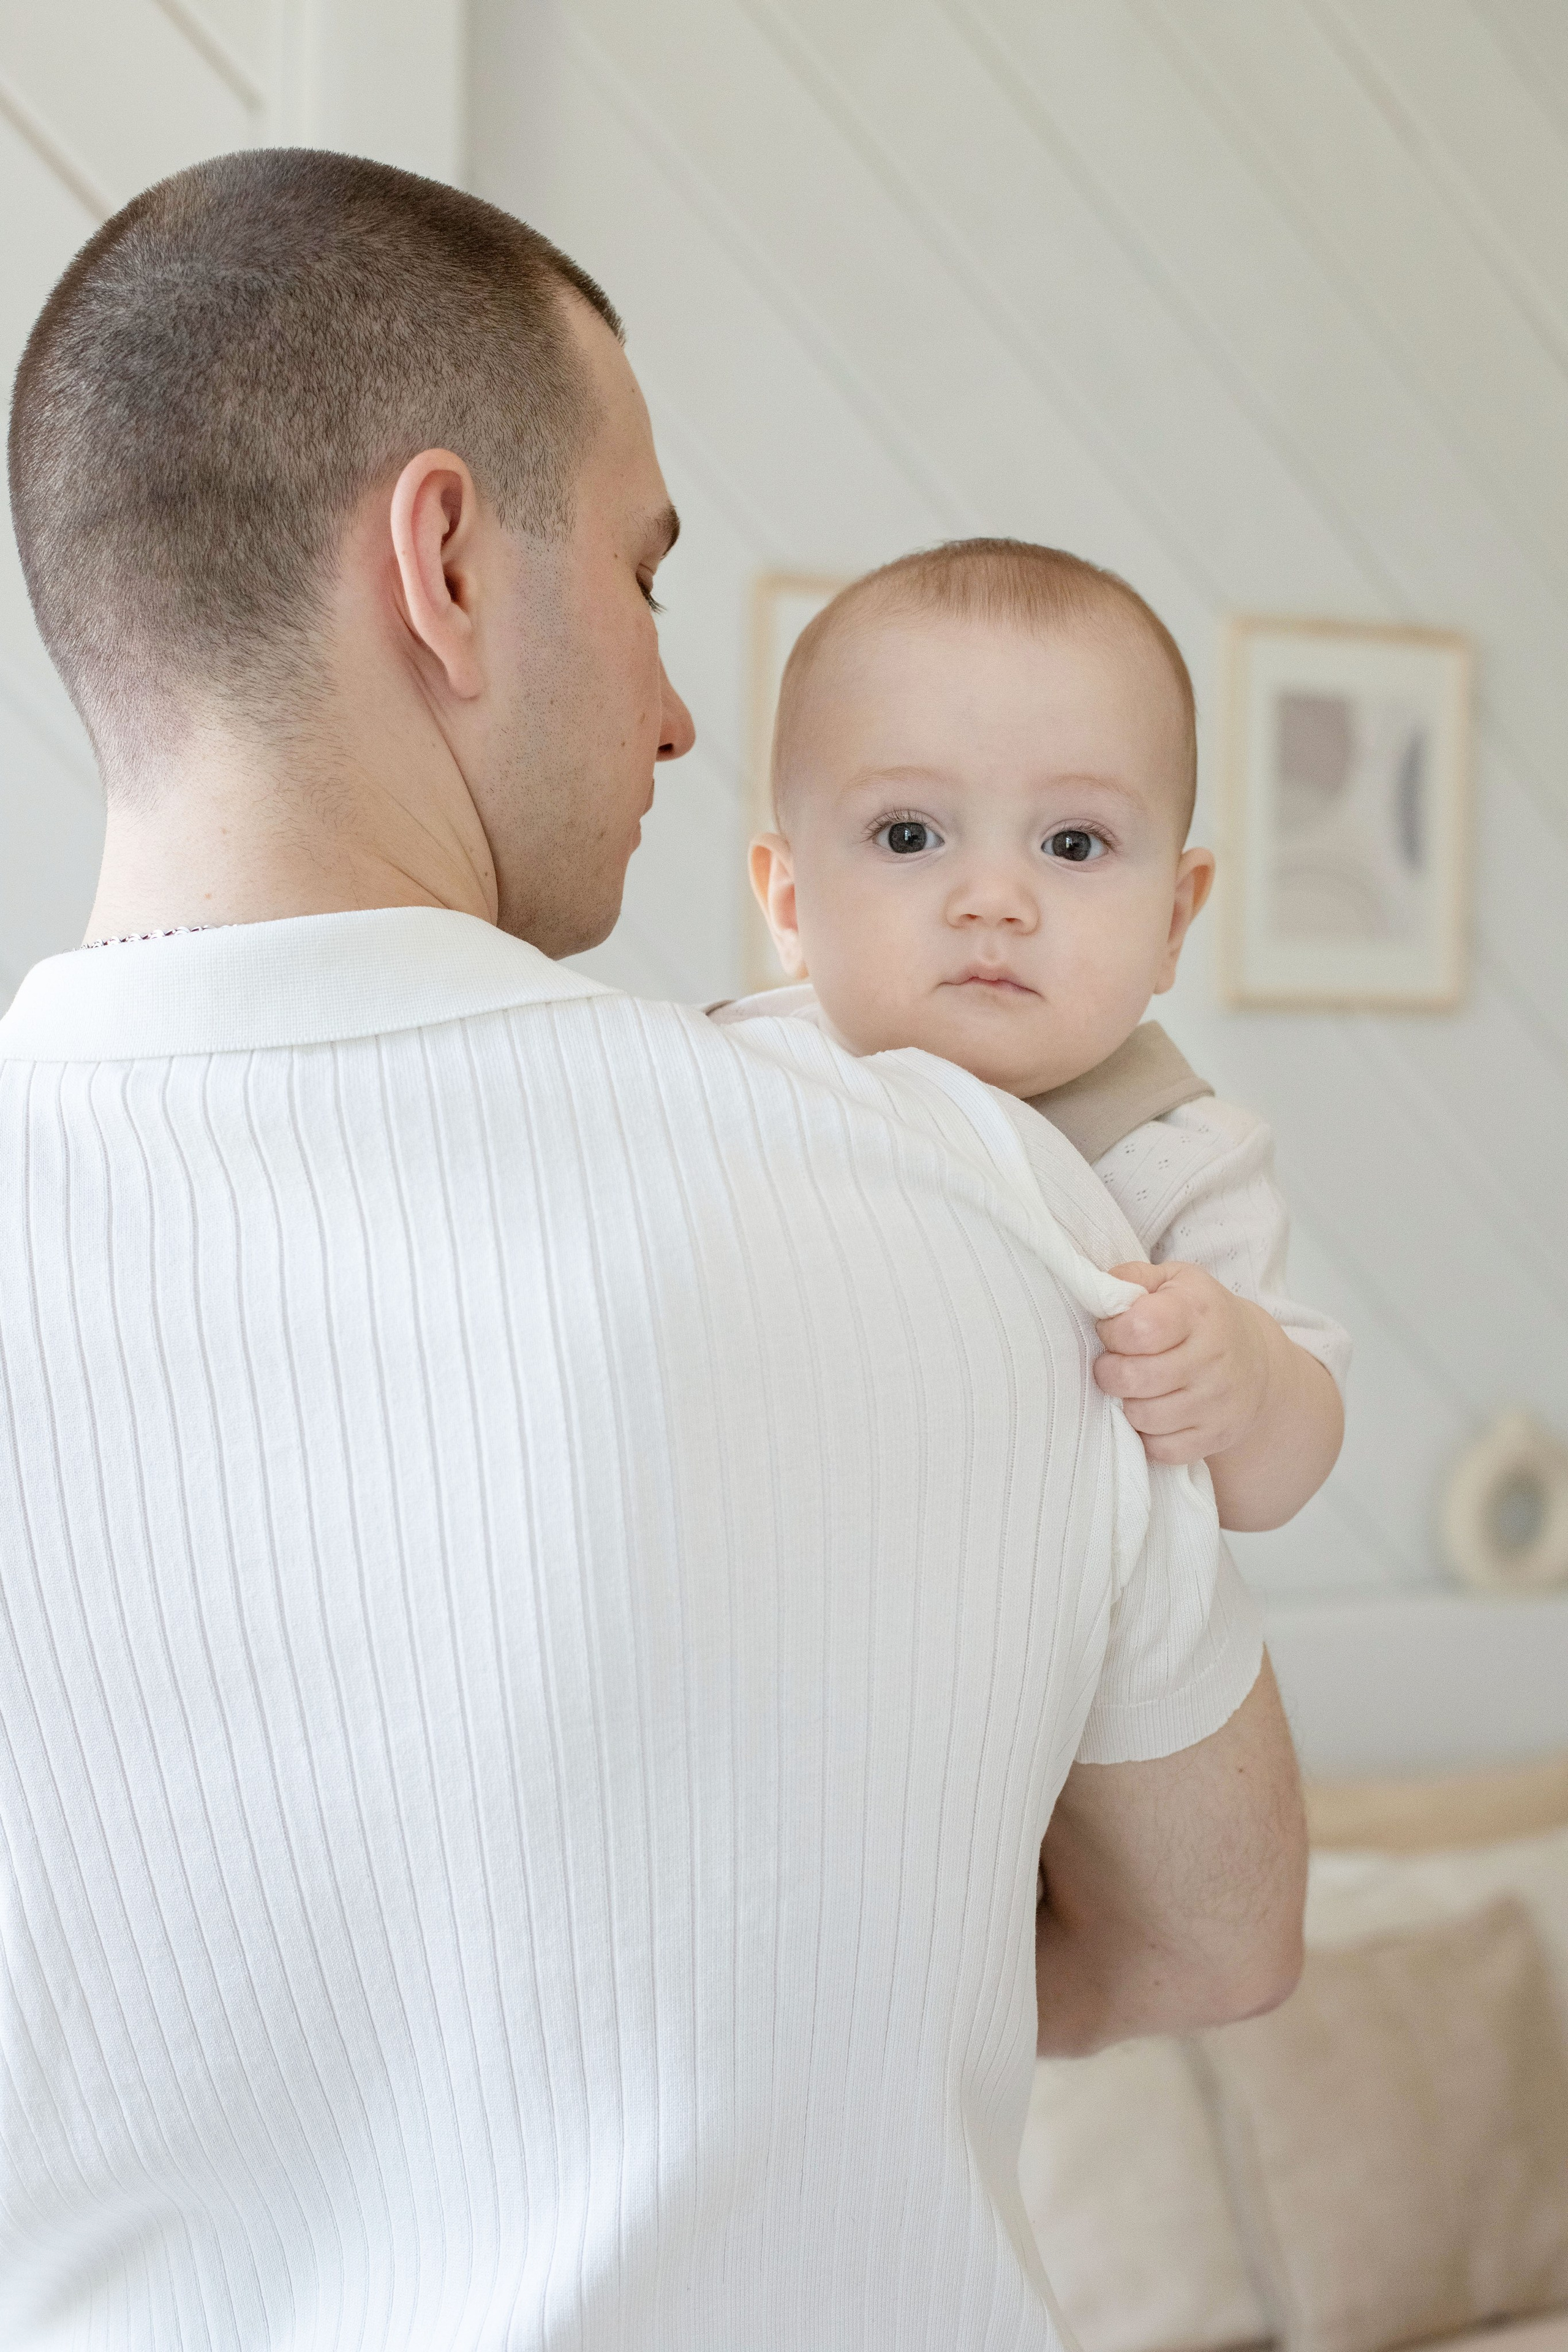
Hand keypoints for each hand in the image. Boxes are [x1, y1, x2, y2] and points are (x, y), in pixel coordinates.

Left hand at [1092, 1260, 1272, 1466]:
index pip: (1139, 1328)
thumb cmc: (1201, 1316)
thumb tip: (1098, 1291)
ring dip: (1127, 1403)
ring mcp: (1217, 1402)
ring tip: (1135, 1388)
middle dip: (1110, 1372)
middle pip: (1134, 1377)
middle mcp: (1213, 1357)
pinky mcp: (1216, 1436)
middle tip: (1115, 1364)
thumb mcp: (1174, 1280)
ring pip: (1142, 1417)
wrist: (1256, 1359)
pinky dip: (1147, 1435)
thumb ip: (1132, 1278)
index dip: (1112, 1332)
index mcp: (1197, 1311)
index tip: (1112, 1331)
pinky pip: (1161, 1449)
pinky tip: (1153, 1412)